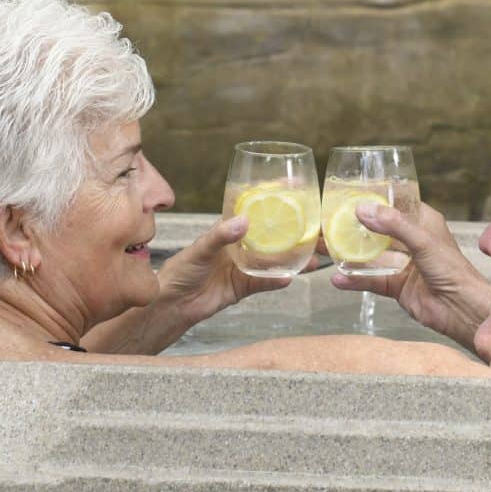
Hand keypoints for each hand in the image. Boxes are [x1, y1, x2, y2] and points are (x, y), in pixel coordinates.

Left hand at [84, 216, 321, 355]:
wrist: (173, 303)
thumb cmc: (180, 269)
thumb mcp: (200, 248)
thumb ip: (221, 236)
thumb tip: (244, 222)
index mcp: (230, 229)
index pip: (256, 210)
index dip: (275, 199)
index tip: (296, 188)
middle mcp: (241, 245)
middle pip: (273, 236)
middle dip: (295, 232)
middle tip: (318, 228)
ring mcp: (244, 266)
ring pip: (275, 260)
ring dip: (294, 258)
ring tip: (315, 256)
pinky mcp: (244, 287)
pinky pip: (265, 282)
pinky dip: (277, 280)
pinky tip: (292, 277)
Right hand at [330, 199, 490, 349]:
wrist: (462, 310)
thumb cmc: (453, 270)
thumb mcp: (423, 241)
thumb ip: (393, 225)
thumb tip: (363, 210)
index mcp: (422, 221)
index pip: (394, 203)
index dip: (372, 197)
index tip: (346, 193)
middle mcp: (411, 240)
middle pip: (375, 230)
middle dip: (352, 226)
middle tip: (326, 221)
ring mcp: (403, 264)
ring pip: (369, 255)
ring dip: (347, 252)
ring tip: (322, 247)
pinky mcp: (397, 286)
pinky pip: (371, 280)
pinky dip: (354, 280)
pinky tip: (336, 278)